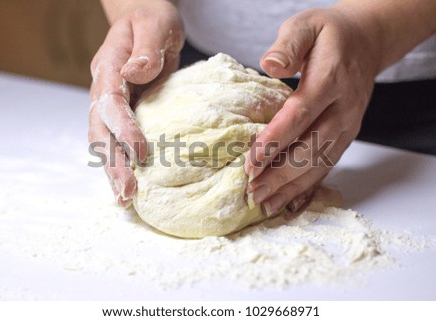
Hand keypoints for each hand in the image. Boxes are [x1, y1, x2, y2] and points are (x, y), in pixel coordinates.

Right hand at [88, 0, 183, 206]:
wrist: (146, 21)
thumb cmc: (152, 20)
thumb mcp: (155, 25)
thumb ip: (146, 48)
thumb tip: (134, 72)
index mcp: (109, 67)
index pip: (110, 102)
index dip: (123, 128)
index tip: (140, 152)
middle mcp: (104, 88)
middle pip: (100, 130)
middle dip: (112, 163)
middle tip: (128, 193)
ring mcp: (111, 102)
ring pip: (104, 140)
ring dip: (113, 170)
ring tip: (125, 200)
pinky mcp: (124, 111)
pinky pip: (116, 139)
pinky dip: (121, 162)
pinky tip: (130, 184)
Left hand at [245, 7, 381, 215]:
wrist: (365, 43)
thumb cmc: (329, 35)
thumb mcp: (306, 25)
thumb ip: (289, 44)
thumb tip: (269, 64)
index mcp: (330, 79)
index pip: (299, 116)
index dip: (274, 141)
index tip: (250, 163)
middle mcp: (343, 108)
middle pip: (310, 148)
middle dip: (279, 174)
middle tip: (252, 191)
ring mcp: (348, 126)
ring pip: (320, 163)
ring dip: (291, 186)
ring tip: (265, 203)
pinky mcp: (346, 136)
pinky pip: (328, 166)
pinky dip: (308, 186)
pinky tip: (290, 201)